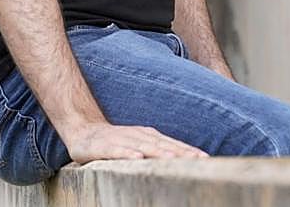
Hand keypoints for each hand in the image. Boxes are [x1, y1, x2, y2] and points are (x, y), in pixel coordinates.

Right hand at [61, 120, 207, 164]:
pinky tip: (136, 158)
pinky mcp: (105, 147)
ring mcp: (122, 140)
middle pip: (163, 145)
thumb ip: (158, 151)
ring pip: (143, 147)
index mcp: (149, 137)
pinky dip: (127, 154)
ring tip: (173, 158)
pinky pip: (117, 152)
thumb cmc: (117, 142)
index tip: (205, 158)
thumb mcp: (140, 144)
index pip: (173, 145)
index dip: (188, 151)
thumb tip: (182, 160)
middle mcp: (139, 136)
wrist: (84, 131)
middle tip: (198, 160)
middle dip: (181, 152)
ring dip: (159, 152)